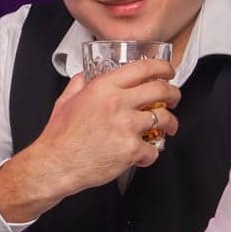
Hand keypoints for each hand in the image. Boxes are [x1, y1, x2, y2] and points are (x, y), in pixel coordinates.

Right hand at [0, 58, 179, 221]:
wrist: (56, 164)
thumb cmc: (60, 136)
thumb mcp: (65, 100)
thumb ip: (80, 84)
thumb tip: (88, 75)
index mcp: (102, 88)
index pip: (143, 68)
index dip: (162, 67)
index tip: (168, 70)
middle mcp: (117, 103)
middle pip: (162, 90)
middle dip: (174, 93)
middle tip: (173, 99)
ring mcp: (126, 127)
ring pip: (165, 119)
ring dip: (171, 124)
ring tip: (167, 128)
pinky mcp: (131, 150)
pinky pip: (154, 149)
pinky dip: (151, 153)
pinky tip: (142, 154)